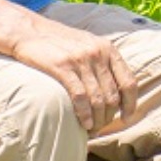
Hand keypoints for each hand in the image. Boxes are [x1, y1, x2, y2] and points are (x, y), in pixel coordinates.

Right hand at [10, 23, 137, 132]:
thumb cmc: (60, 42)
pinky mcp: (63, 67)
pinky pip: (80, 97)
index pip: (128, 82)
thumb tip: (118, 92)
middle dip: (109, 116)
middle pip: (113, 95)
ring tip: (92, 129)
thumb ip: (104, 63)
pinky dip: (84, 114)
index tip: (126, 118)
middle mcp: (98, 53)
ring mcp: (81, 60)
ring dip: (97, 119)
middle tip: (101, 127)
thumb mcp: (88, 45)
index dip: (131, 104)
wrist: (30, 31)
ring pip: (98, 99)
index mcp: (108, 49)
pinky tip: (84, 124)